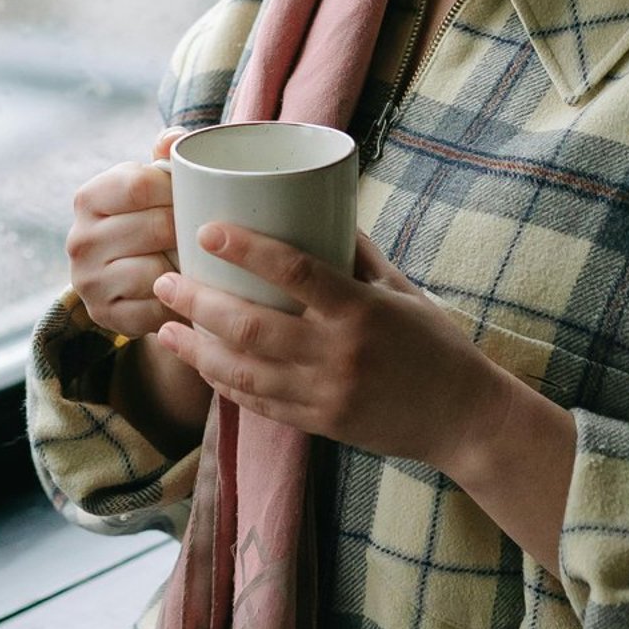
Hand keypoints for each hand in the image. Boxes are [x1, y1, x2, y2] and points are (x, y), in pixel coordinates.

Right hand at [67, 129, 211, 451]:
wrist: (126, 277)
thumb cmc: (149, 217)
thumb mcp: (151, 185)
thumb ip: (166, 155)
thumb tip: (175, 138)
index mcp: (89, 197)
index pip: (140, 184)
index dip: (178, 189)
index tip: (200, 195)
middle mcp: (79, 239)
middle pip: (155, 227)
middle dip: (190, 230)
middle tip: (214, 233)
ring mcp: (89, 281)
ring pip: (157, 273)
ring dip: (187, 270)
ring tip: (203, 262)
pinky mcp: (105, 316)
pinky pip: (156, 310)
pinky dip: (179, 303)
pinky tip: (189, 293)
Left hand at [151, 222, 568, 544]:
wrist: (464, 419)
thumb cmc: (433, 342)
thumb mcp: (399, 288)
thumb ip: (354, 252)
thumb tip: (311, 203)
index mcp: (362, 310)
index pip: (294, 271)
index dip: (245, 248)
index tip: (206, 229)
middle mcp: (339, 354)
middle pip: (250, 325)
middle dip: (197, 302)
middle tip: (167, 280)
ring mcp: (326, 395)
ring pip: (243, 371)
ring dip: (195, 348)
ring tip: (165, 327)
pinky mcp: (319, 425)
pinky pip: (258, 403)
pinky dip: (223, 382)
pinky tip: (200, 364)